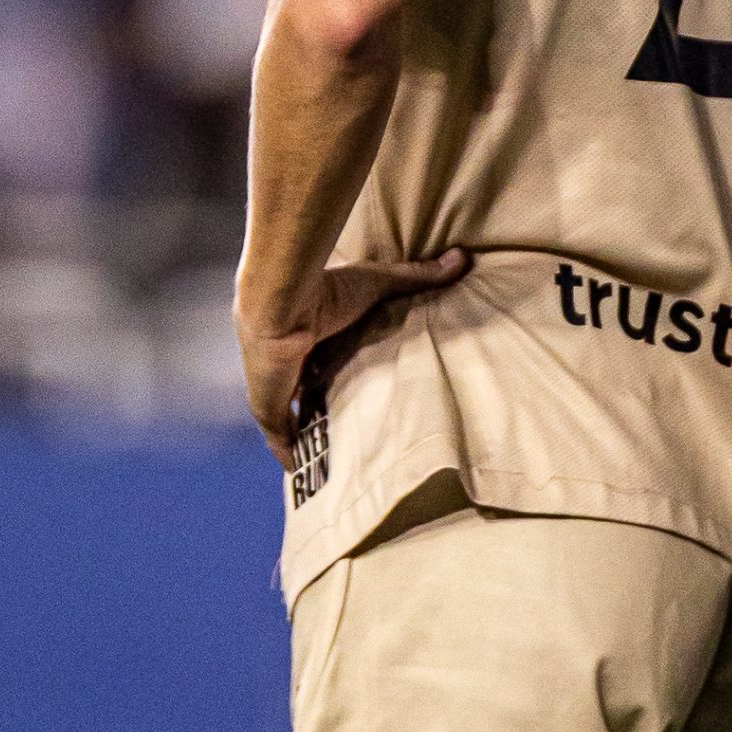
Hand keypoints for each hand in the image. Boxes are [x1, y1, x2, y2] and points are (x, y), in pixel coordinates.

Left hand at [236, 248, 469, 466]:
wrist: (283, 304)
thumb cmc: (326, 290)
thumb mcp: (379, 283)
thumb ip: (418, 276)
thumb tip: (462, 258)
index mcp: (310, 335)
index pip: (322, 360)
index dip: (335, 373)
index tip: (357, 388)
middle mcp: (290, 362)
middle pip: (307, 392)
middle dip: (322, 408)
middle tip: (351, 430)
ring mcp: (276, 387)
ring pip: (292, 417)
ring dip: (307, 434)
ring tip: (334, 458)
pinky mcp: (269, 408)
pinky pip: (280, 440)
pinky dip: (290, 456)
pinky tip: (304, 473)